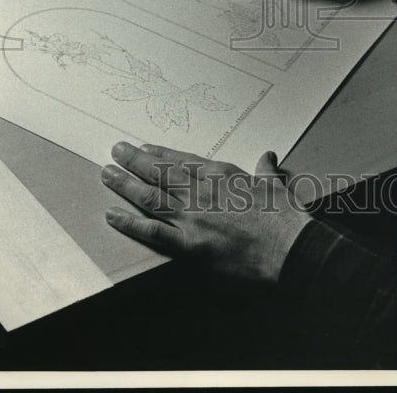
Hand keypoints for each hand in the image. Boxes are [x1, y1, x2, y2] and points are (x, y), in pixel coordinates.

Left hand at [101, 141, 309, 282]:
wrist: (289, 248)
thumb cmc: (285, 218)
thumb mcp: (276, 185)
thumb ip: (266, 169)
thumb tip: (268, 156)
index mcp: (221, 175)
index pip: (182, 160)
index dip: (160, 154)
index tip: (144, 147)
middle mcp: (201, 191)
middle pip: (160, 173)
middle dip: (135, 161)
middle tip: (115, 151)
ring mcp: (193, 217)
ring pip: (151, 196)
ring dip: (126, 185)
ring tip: (107, 174)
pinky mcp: (190, 245)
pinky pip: (153, 232)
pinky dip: (130, 223)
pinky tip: (112, 215)